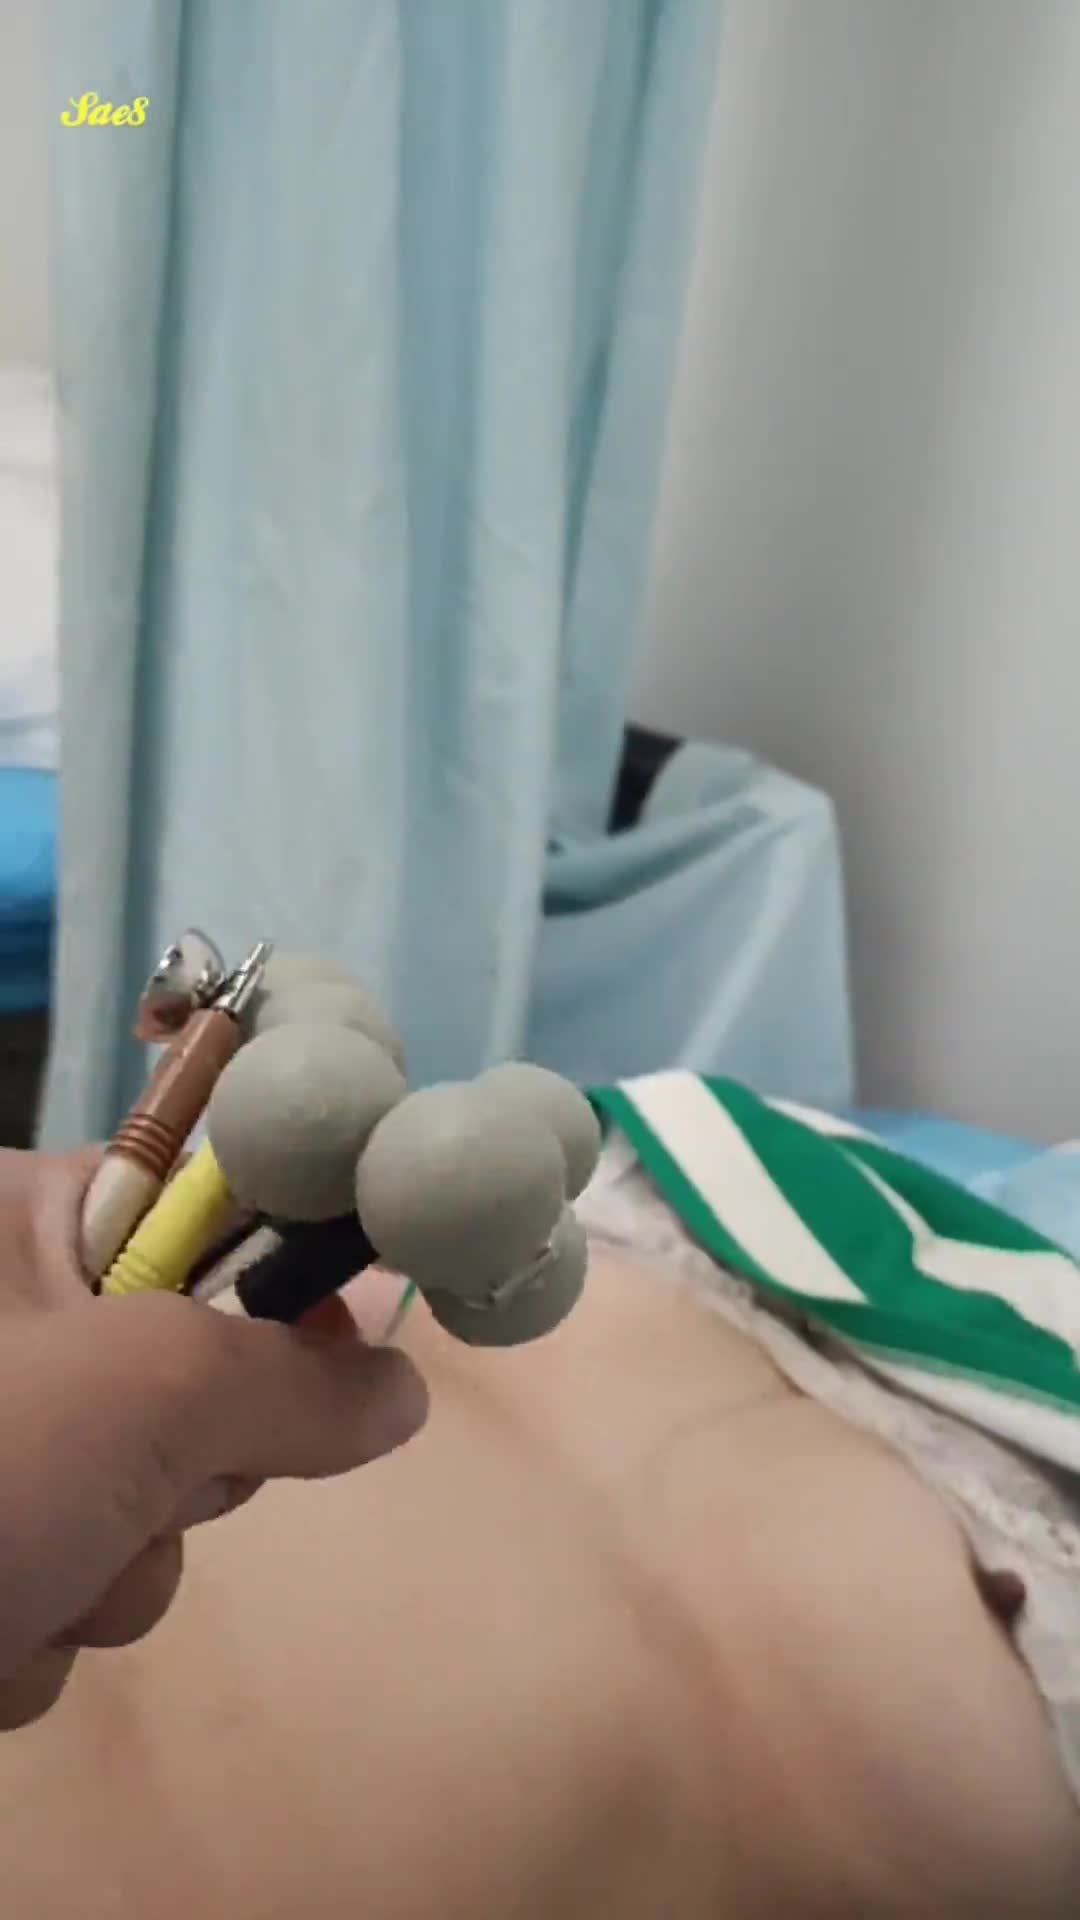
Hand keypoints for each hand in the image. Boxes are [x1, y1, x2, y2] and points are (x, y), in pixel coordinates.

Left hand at [0, 1148, 427, 1729]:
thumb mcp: (140, 1400)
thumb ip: (294, 1381)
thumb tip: (404, 1385)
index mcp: (17, 1225)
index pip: (198, 1207)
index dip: (278, 1275)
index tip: (337, 1336)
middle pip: (183, 1380)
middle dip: (178, 1477)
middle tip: (135, 1492)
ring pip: (133, 1507)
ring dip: (110, 1576)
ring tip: (29, 1587)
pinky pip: (69, 1581)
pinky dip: (44, 1627)